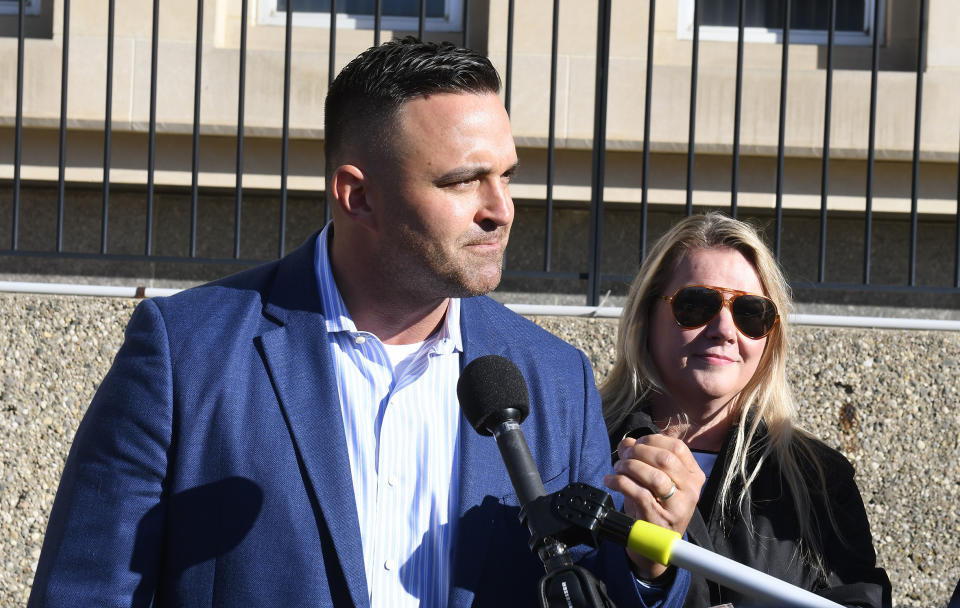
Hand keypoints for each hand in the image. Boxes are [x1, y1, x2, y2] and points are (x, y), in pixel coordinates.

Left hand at [602, 434, 704, 579]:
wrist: (656, 546)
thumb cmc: (654, 507)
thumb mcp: (652, 479)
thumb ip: (642, 457)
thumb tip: (627, 442)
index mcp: (694, 476)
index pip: (677, 447)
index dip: (651, 440)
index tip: (635, 444)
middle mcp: (691, 490)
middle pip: (665, 459)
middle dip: (638, 452)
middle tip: (623, 457)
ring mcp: (678, 507)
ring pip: (654, 475)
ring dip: (629, 467)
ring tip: (617, 469)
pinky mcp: (659, 519)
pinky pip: (639, 493)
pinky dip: (620, 482)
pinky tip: (610, 481)